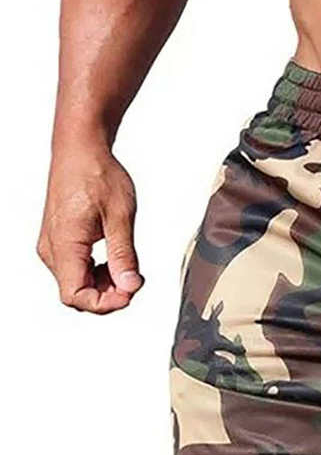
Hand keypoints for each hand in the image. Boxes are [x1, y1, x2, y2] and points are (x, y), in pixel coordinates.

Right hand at [38, 142, 142, 313]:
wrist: (81, 151)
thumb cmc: (97, 175)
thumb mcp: (120, 217)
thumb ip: (124, 255)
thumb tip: (130, 286)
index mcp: (64, 244)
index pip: (75, 296)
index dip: (105, 303)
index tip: (130, 292)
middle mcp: (52, 249)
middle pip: (76, 294)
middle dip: (108, 295)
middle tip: (134, 279)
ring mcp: (53, 246)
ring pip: (76, 284)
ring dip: (104, 285)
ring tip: (128, 268)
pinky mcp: (60, 241)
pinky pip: (76, 270)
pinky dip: (98, 273)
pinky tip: (116, 262)